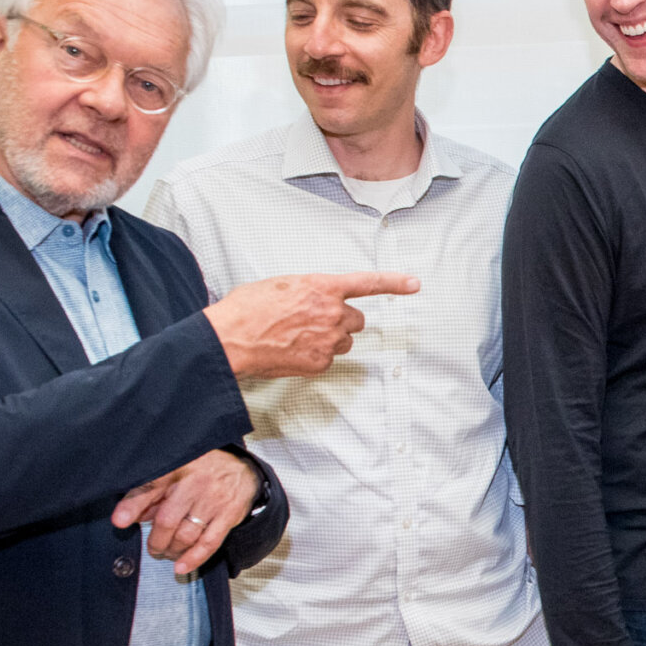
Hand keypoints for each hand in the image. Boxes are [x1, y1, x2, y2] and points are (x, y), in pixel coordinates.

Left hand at [112, 449, 258, 576]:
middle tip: (153, 549)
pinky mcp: (230, 515)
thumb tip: (127, 517)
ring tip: (167, 554)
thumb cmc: (202, 472)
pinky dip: (194, 558)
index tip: (119, 522)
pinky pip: (209, 542)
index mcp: (177, 469)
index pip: (149, 488)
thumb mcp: (173, 472)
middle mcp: (195, 484)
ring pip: (186, 535)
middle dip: (156, 541)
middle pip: (167, 520)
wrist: (242, 469)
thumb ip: (150, 494)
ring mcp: (214, 500)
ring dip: (172, 550)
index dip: (132, 506)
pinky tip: (182, 567)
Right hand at [204, 271, 414, 378]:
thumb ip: (309, 290)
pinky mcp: (321, 362)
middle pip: (357, 320)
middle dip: (342, 320)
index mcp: (322, 287)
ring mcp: (329, 340)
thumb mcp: (282, 285)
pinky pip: (330, 358)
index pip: (368, 283)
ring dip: (331, 338)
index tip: (414, 284)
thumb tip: (315, 299)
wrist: (231, 338)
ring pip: (345, 341)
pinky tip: (294, 350)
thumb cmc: (248, 309)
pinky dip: (316, 356)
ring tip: (299, 336)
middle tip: (316, 321)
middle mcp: (331, 313)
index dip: (394, 283)